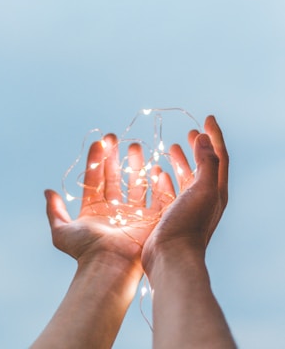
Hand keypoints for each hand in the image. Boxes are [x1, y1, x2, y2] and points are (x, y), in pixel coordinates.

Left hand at [45, 133, 174, 274]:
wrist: (110, 267)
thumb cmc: (86, 250)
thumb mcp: (62, 232)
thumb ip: (54, 211)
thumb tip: (47, 192)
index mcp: (95, 210)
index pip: (96, 179)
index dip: (97, 160)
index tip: (99, 142)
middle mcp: (114, 210)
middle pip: (115, 177)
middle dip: (115, 157)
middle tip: (115, 138)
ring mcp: (133, 214)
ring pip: (135, 184)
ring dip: (135, 165)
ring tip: (135, 147)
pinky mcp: (151, 219)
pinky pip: (157, 198)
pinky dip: (157, 184)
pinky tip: (156, 169)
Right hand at [142, 115, 228, 272]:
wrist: (172, 258)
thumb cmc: (188, 224)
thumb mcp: (204, 190)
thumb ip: (207, 162)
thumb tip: (204, 138)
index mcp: (216, 190)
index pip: (219, 156)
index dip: (215, 135)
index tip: (207, 118)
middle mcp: (204, 197)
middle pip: (203, 165)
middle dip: (198, 147)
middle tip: (190, 132)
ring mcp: (187, 206)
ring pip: (185, 177)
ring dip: (181, 161)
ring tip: (172, 147)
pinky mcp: (171, 214)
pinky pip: (170, 190)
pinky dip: (165, 178)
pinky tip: (157, 172)